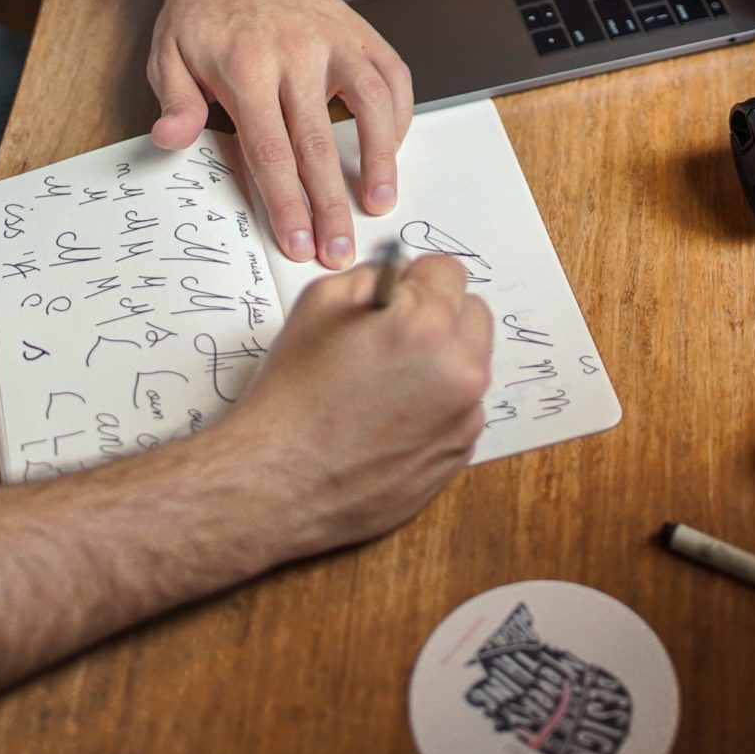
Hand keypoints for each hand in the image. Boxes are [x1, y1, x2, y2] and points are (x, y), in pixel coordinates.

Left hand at [148, 0, 413, 268]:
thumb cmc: (202, 9)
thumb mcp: (167, 54)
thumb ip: (175, 102)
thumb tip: (172, 140)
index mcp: (245, 67)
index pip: (271, 152)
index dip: (288, 205)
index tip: (298, 243)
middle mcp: (296, 53)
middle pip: (322, 145)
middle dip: (332, 206)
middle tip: (340, 249)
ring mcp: (335, 41)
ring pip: (374, 108)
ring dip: (382, 163)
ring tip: (380, 205)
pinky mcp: (360, 33)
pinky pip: (393, 79)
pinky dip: (398, 118)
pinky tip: (391, 152)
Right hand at [224, 255, 492, 559]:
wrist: (280, 482)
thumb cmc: (293, 396)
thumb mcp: (319, 304)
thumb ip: (374, 278)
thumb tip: (403, 278)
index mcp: (428, 325)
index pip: (450, 272)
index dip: (416, 280)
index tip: (397, 296)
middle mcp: (461, 371)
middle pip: (473, 316)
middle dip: (439, 316)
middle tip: (393, 337)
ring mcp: (465, 418)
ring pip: (469, 365)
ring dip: (441, 363)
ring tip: (385, 385)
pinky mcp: (459, 453)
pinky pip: (461, 410)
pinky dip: (436, 406)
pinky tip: (390, 420)